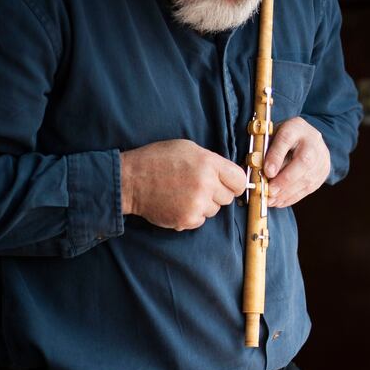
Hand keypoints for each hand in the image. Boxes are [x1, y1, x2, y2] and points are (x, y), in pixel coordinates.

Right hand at [120, 139, 245, 230]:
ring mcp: (197, 204)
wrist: (131, 180)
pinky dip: (192, 214)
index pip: (239, 180)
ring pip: (214, 210)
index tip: (229, 185)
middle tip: (198, 187)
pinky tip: (178, 203)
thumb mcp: (187, 148)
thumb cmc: (157, 160)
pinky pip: (201, 220)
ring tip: (184, 194)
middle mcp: (206, 184)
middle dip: (217, 193)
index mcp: (208, 163)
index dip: (235, 183)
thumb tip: (228, 175)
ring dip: (204, 204)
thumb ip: (211, 161)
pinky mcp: (187, 219)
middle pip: (228, 197)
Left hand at [263, 117, 330, 207]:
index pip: (287, 138)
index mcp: (297, 127)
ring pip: (307, 179)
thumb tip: (262, 172)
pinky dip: (292, 197)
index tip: (267, 172)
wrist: (309, 138)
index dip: (277, 156)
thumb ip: (266, 150)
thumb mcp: (273, 136)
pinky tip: (279, 201)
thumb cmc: (285, 138)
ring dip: (287, 193)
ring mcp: (322, 158)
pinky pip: (308, 188)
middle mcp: (314, 141)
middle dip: (285, 180)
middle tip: (270, 192)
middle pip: (303, 162)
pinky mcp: (323, 173)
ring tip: (271, 200)